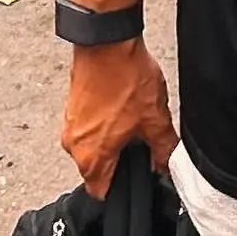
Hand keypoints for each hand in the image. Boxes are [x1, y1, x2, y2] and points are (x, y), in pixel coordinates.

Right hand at [60, 35, 177, 194]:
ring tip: (134, 121)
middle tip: (144, 146)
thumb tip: (166, 165)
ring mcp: (70, 125)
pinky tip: (123, 108)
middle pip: (98, 169)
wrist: (106, 42)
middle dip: (121, 161)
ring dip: (113, 141)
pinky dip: (105, 124)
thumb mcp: (155, 119)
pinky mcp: (72, 107)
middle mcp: (74, 145)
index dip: (124, 190)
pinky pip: (89, 127)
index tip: (139, 180)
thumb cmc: (125, 79)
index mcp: (91, 157)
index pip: (102, 193)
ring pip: (94, 146)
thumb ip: (163, 149)